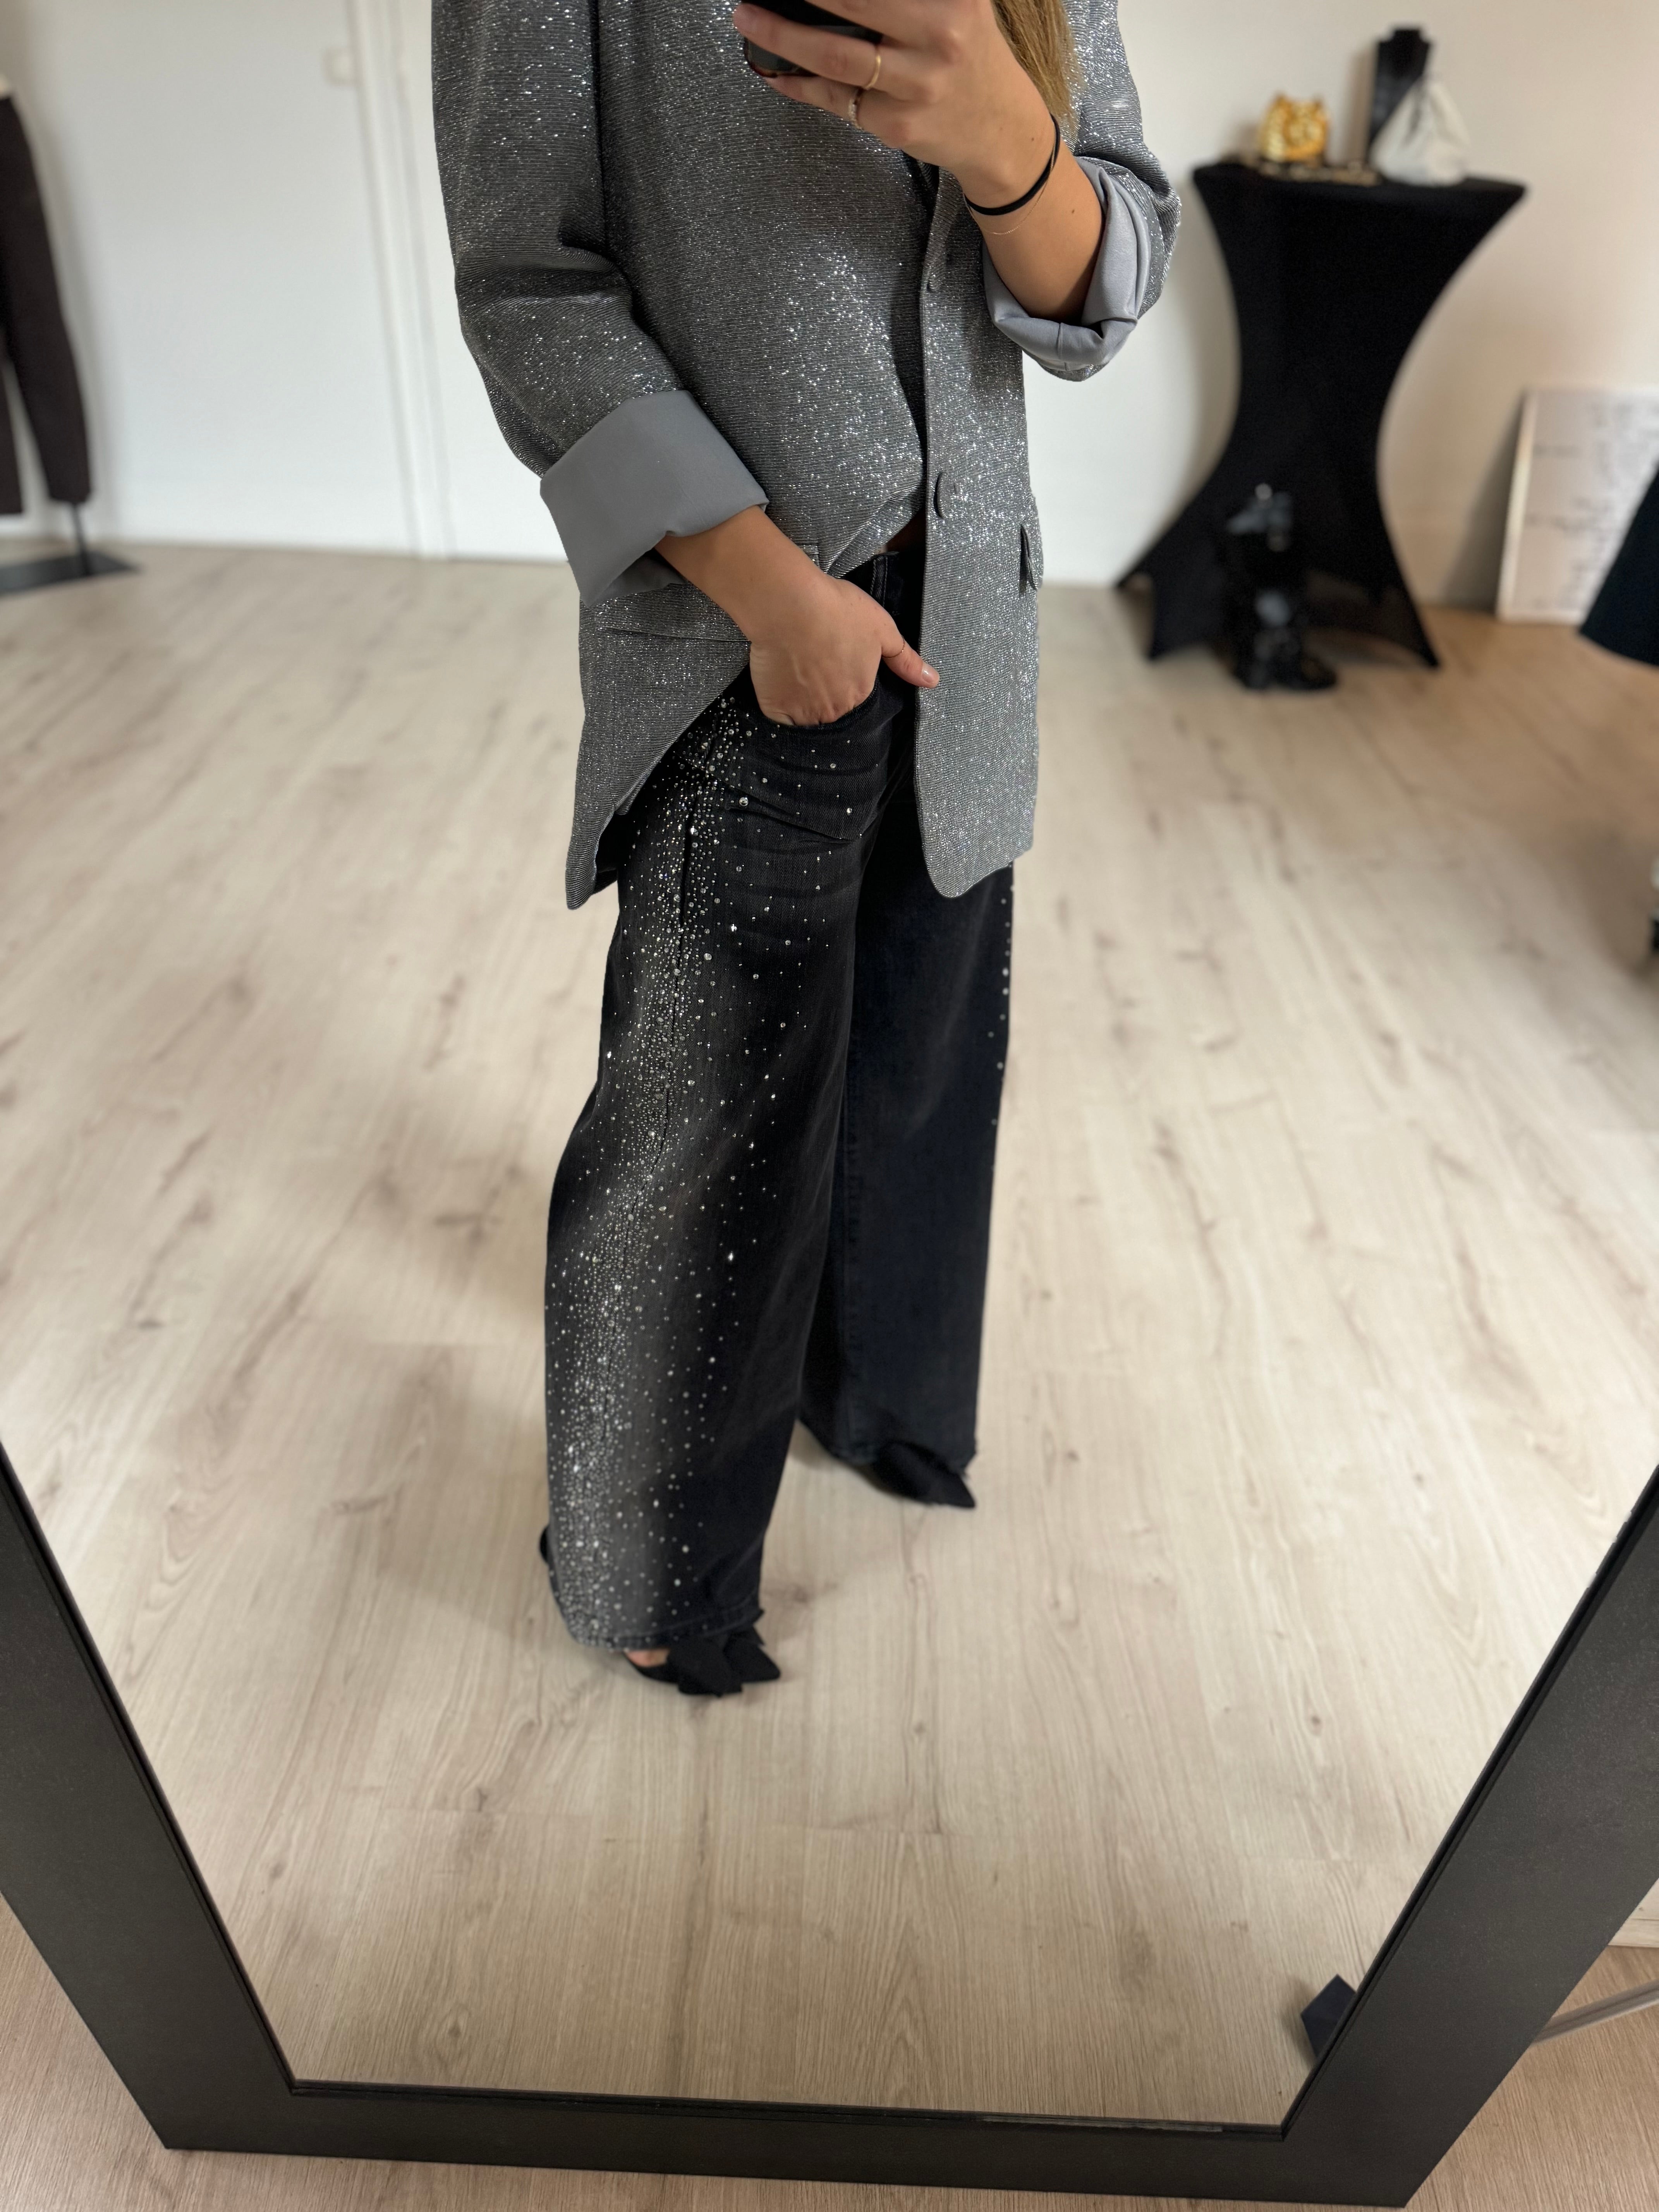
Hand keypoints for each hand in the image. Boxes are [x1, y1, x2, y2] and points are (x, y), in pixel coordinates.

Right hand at [656, 506, 937, 725]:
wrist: (790, 604)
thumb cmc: (835, 610)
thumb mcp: (882, 629)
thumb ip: (906, 659)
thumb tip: (931, 680)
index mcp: (861, 693)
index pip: (856, 696)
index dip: (845, 675)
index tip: (835, 656)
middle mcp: (835, 710)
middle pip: (831, 708)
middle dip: (824, 688)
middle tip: (813, 656)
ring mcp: (803, 712)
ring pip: (804, 712)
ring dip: (801, 695)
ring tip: (795, 662)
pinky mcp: (775, 707)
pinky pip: (778, 711)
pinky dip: (777, 697)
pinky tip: (779, 672)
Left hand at [732, 0, 1103, 321]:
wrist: (1000, 129)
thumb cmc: (969, 55)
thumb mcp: (956, 5)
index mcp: (951, 2)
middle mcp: (938, 39)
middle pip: (852, 3)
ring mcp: (915, 86)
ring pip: (833, 56)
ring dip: (781, 36)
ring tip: (746, 17)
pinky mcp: (895, 124)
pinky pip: (834, 99)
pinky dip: (796, 83)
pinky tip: (772, 68)